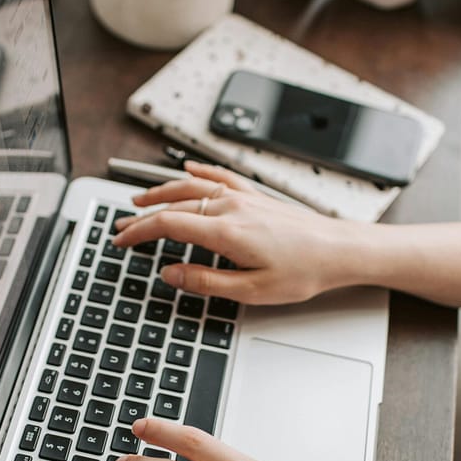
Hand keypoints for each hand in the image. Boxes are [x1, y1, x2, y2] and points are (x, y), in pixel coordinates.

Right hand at [112, 160, 369, 304]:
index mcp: (226, 232)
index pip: (168, 225)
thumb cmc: (304, 272)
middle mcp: (232, 208)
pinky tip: (188, 170)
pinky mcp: (257, 197)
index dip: (139, 232)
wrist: (340, 250)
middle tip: (122, 227)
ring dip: (162, 192)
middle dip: (143, 215)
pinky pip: (221, 177)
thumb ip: (205, 281)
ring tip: (140, 200)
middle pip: (175, 204)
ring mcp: (245, 198)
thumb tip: (171, 274)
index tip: (120, 240)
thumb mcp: (251, 290)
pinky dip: (200, 172)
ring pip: (193, 188)